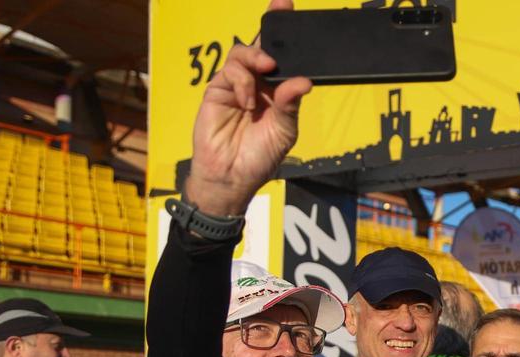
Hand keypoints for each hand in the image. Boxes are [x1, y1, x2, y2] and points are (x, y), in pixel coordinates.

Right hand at [183, 0, 312, 216]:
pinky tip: (247, 100)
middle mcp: (256, 84)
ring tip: (266, 72)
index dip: (282, 31)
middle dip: (268, 27)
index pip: (281, 57)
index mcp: (276, 90)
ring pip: (242, 54)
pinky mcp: (217, 91)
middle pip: (260, 46)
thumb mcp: (284, 131)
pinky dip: (241, 81)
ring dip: (255, 58)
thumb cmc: (259, 157)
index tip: (287, 6)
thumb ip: (290, 105)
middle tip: (279, 18)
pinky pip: (229, 72)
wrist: (232, 177)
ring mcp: (235, 86)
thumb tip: (302, 81)